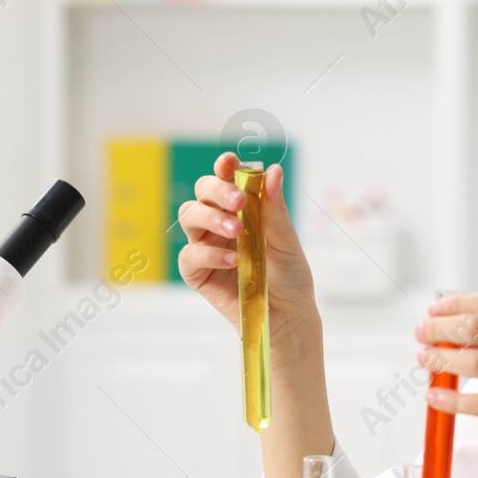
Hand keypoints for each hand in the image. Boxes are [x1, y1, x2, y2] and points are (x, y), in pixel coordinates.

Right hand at [177, 153, 317, 347]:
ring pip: (189, 216)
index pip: (226, 179)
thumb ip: (275, 208)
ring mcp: (205, 245)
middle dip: (217, 191)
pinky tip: (232, 260)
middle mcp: (219, 222)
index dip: (224, 167)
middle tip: (239, 202)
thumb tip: (273, 170)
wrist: (287, 315)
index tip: (229, 161)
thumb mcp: (286, 241)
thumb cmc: (289, 276)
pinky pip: (190, 255)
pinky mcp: (197, 272)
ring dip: (210, 217)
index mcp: (241, 209)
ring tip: (237, 232)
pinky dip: (208, 254)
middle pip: (203, 193)